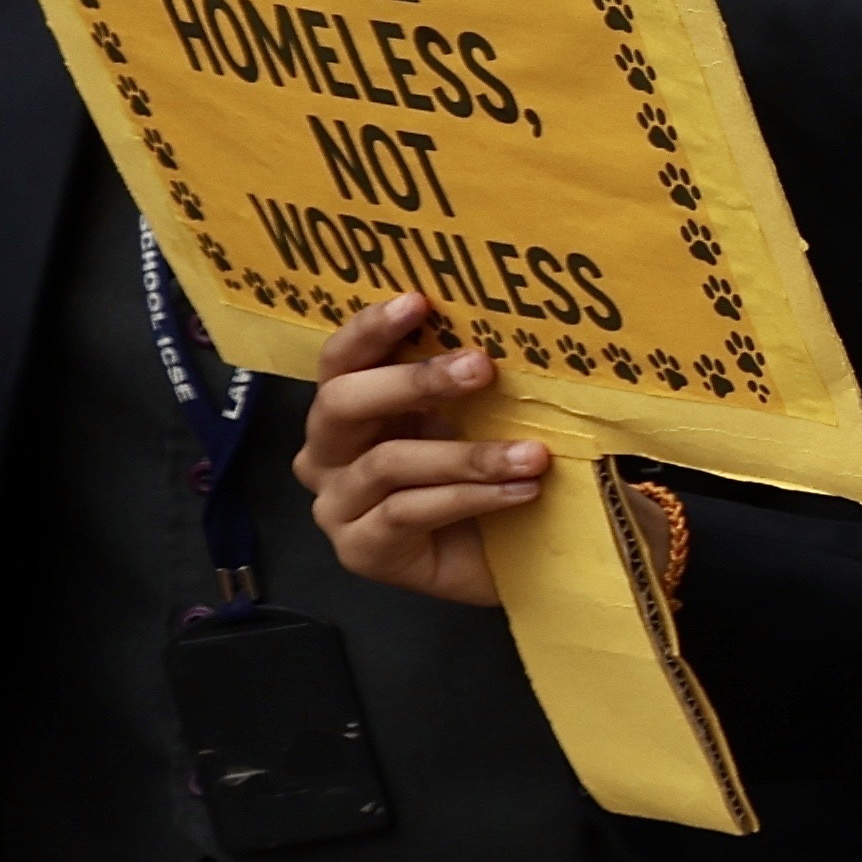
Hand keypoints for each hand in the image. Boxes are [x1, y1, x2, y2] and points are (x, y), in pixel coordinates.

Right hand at [293, 294, 541, 606]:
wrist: (509, 560)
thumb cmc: (487, 476)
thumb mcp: (478, 417)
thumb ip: (468, 380)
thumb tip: (506, 327)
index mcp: (349, 408)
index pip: (340, 360)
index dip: (371, 329)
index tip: (419, 302)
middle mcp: (328, 454)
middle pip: (342, 403)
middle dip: (413, 381)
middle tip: (481, 368)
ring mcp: (337, 505)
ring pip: (388, 462)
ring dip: (468, 455)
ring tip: (533, 454)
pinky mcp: (361, 550)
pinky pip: (409, 513)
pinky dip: (471, 497)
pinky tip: (521, 491)